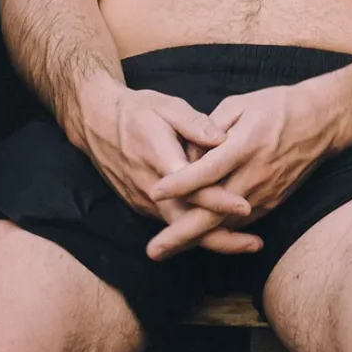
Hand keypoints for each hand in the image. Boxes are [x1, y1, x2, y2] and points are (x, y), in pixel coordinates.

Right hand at [72, 79, 258, 260]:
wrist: (96, 123)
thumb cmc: (137, 111)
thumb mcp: (167, 106)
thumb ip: (195, 123)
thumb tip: (222, 138)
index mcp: (160, 160)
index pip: (193, 189)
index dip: (219, 200)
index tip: (246, 206)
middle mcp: (150, 189)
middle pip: (187, 223)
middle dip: (222, 238)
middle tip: (255, 244)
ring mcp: (143, 201)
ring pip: (179, 228)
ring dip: (211, 238)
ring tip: (247, 243)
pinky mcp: (141, 205)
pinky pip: (171, 222)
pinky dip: (195, 231)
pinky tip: (221, 231)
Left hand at [146, 79, 347, 240]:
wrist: (321, 123)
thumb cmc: (276, 107)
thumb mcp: (240, 105)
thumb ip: (209, 128)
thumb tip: (187, 154)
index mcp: (245, 146)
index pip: (207, 171)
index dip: (180, 184)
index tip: (155, 192)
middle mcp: (254, 176)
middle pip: (213, 214)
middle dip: (181, 234)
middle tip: (153, 251)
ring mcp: (265, 194)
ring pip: (225, 225)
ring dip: (194, 240)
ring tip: (165, 250)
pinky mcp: (272, 202)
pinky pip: (240, 223)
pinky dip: (217, 233)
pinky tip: (194, 240)